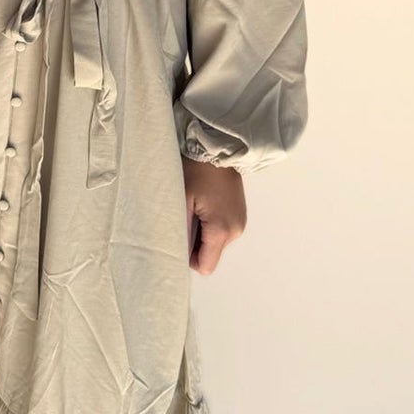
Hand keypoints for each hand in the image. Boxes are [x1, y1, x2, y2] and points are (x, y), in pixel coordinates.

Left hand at [182, 157, 246, 274]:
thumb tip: (173, 253)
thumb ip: (178, 230)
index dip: (188, 258)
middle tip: (185, 216)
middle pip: (209, 254)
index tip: (178, 237)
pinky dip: (210, 224)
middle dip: (194, 243)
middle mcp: (235, 230)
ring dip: (202, 232)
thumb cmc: (197, 169)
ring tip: (195, 206)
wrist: (218, 147)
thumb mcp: (182, 200)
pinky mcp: (239, 215)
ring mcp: (240, 223)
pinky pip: (221, 231)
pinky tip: (205, 204)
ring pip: (215, 243)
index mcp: (221, 230)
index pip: (205, 266)